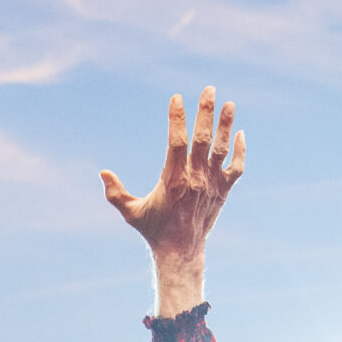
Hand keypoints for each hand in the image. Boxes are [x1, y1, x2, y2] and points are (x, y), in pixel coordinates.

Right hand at [100, 87, 245, 315]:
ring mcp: (212, 184)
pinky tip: (239, 133)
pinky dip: (239, 150)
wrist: (181, 251)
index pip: (176, 141)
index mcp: (173, 179)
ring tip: (229, 103)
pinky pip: (236, 167)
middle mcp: (195, 178)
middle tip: (209, 89)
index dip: (176, 118)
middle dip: (206, 112)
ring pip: (221, 149)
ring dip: (226, 124)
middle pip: (202, 139)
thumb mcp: (131, 212)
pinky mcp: (223, 191)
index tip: (177, 98)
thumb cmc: (154, 229)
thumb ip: (115, 193)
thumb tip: (102, 173)